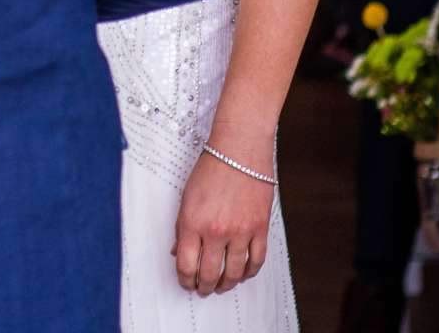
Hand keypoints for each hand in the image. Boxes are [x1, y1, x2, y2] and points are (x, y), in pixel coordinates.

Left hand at [173, 147, 273, 295]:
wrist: (240, 149)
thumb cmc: (211, 167)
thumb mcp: (187, 197)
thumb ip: (182, 227)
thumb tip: (178, 251)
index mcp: (192, 222)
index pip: (185, 264)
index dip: (185, 279)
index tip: (186, 282)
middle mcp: (215, 230)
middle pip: (209, 273)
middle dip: (204, 286)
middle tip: (203, 289)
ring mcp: (240, 231)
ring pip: (234, 272)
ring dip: (226, 284)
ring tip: (222, 286)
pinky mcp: (260, 228)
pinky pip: (256, 261)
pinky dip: (249, 272)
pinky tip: (243, 274)